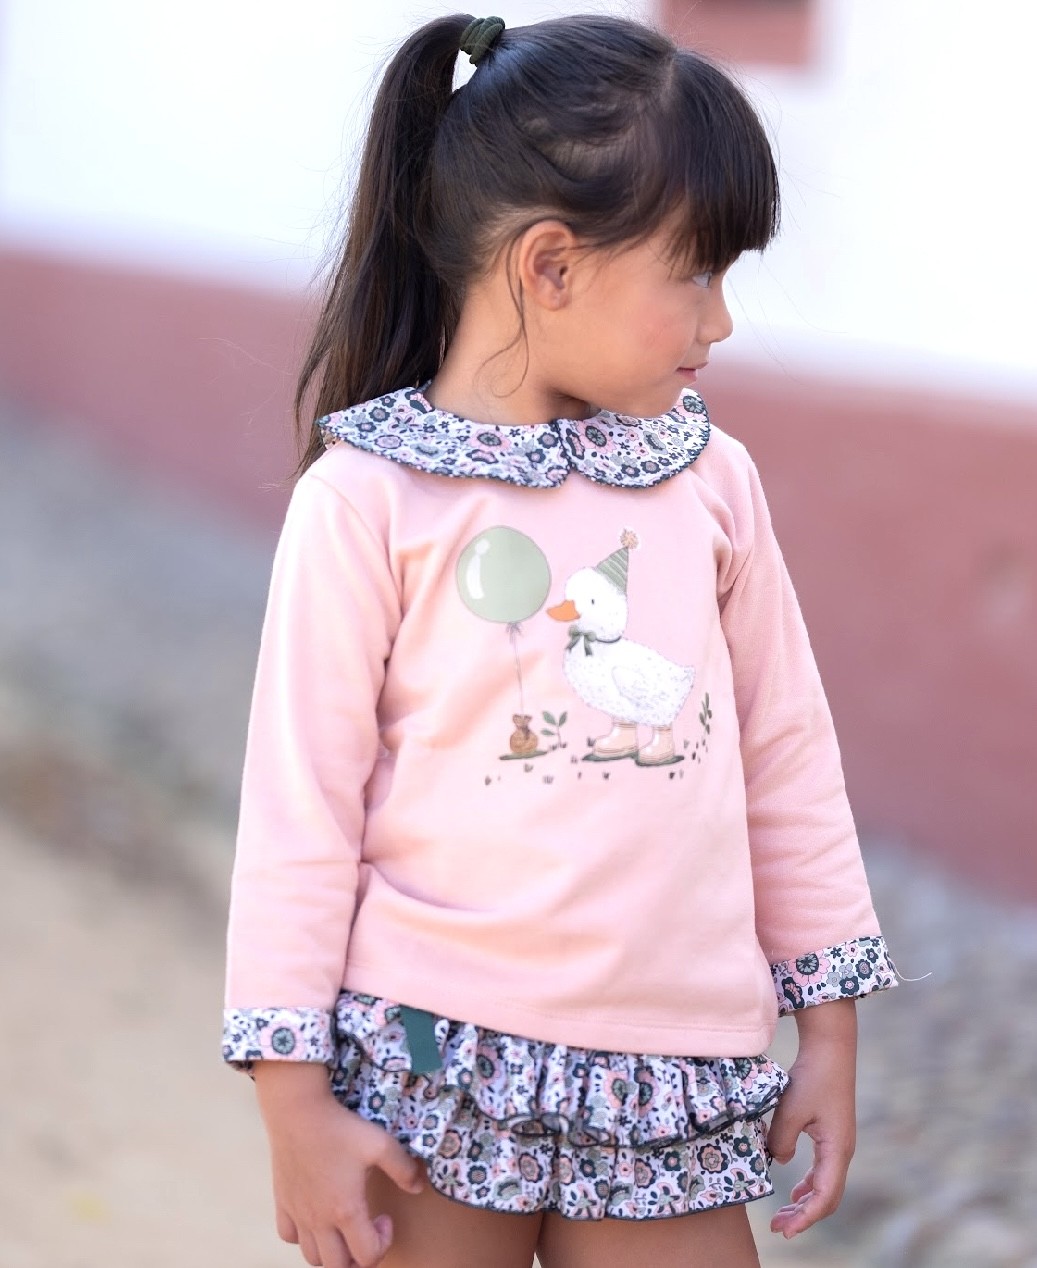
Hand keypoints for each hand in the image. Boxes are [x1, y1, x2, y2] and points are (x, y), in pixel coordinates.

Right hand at [253, 1062, 425, 1266]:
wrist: (299, 1112)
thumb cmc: (341, 1129)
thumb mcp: (381, 1144)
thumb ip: (404, 1168)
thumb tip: (419, 1187)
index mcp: (346, 1211)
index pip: (368, 1256)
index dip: (384, 1243)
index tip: (385, 1217)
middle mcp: (319, 1221)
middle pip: (338, 1266)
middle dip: (358, 1257)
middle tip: (367, 1230)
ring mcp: (298, 1214)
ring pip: (312, 1257)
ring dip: (332, 1251)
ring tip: (343, 1227)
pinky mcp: (282, 1202)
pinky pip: (288, 1236)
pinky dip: (303, 1236)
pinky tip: (314, 1215)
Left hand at [766, 999, 856, 1239]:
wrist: (831, 1049)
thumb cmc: (812, 1077)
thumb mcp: (790, 1109)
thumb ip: (780, 1140)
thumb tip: (777, 1161)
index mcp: (837, 1150)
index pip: (824, 1197)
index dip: (805, 1218)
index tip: (784, 1230)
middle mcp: (842, 1151)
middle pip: (826, 1197)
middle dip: (803, 1216)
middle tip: (778, 1229)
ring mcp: (839, 1144)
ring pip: (825, 1185)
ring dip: (805, 1202)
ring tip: (783, 1216)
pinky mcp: (832, 1135)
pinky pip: (822, 1170)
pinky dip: (808, 1185)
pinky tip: (794, 1191)